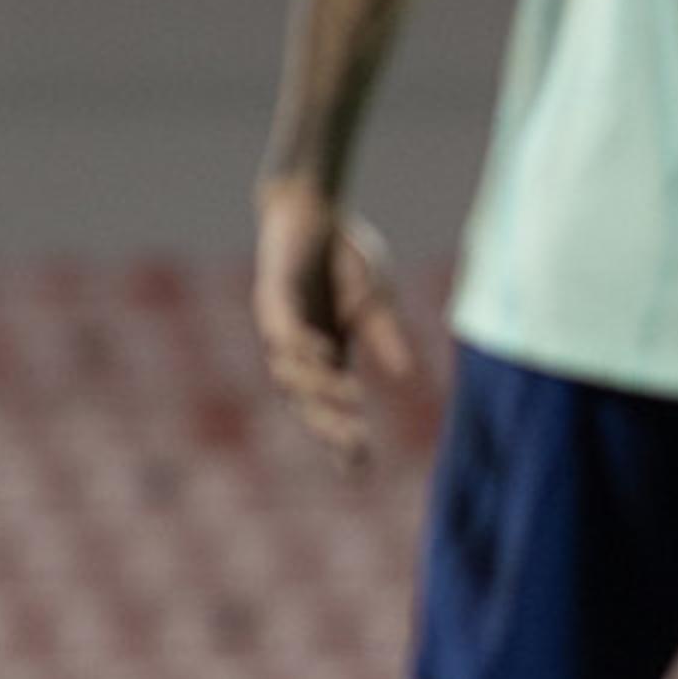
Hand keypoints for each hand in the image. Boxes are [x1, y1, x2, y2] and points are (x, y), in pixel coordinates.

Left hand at [253, 177, 415, 459]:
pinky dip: (301, 345)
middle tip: (356, 446)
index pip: (331, 408)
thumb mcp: (375, 301)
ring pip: (290, 374)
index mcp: (325, 356)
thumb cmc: (343, 257)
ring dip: (320, 390)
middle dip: (330, 427)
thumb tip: (405, 376)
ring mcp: (281, 325)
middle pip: (305, 404)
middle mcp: (298, 349)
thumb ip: (384, 336)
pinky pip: (282, 329)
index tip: (361, 469)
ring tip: (352, 400)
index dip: (342, 438)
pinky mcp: (272, 296)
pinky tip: (326, 353)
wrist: (314, 209)